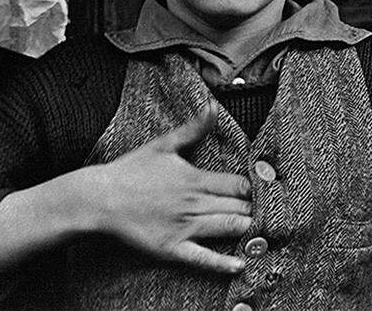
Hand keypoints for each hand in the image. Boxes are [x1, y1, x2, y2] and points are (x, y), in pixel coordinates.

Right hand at [91, 105, 252, 273]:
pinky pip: (202, 258)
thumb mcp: (164, 144)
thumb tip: (214, 106)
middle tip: (271, 212)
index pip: (238, 184)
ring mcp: (184, 227)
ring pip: (227, 227)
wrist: (100, 198)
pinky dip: (222, 263)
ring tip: (263, 231)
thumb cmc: (130, 170)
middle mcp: (194, 203)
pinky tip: (239, 265)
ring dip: (247, 229)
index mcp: (195, 178)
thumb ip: (194, 128)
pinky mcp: (171, 248)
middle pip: (238, 206)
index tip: (267, 190)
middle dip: (255, 208)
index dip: (255, 188)